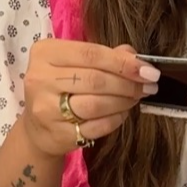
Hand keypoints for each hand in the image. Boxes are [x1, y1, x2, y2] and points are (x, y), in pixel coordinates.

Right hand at [21, 39, 158, 158]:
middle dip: (128, 84)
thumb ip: (106, 56)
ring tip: (135, 98)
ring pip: (96, 104)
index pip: (91, 54)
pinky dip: (115, 120)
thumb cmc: (62, 86)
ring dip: (123, 101)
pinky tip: (122, 113)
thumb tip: (135, 57)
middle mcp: (40, 79)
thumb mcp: (76, 63)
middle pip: (95, 79)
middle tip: (148, 86)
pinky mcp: (56, 134)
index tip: (148, 71)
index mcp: (45, 53)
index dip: (123, 62)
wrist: (38, 127)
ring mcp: (45, 109)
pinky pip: (95, 127)